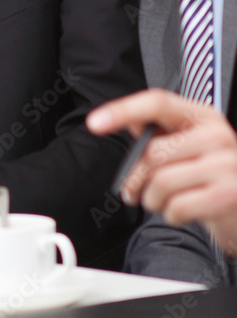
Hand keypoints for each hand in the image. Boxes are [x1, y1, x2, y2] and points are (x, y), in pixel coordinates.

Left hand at [87, 89, 236, 254]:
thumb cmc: (206, 174)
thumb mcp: (186, 145)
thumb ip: (156, 132)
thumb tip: (123, 119)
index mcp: (202, 116)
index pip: (157, 102)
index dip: (122, 110)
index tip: (94, 123)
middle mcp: (218, 135)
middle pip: (152, 152)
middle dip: (135, 179)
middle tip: (134, 191)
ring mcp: (227, 164)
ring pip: (161, 182)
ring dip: (151, 200)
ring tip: (161, 201)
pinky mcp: (230, 194)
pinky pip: (178, 206)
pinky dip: (170, 215)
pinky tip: (180, 211)